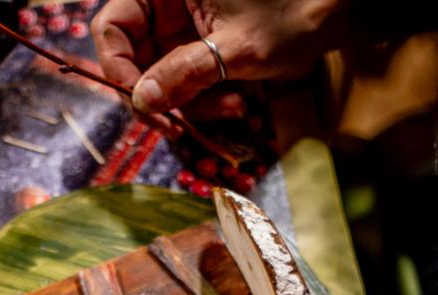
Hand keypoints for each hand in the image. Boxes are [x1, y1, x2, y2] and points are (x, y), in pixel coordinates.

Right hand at [91, 0, 349, 115]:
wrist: (337, 12)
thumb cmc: (293, 13)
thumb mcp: (236, 48)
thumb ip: (184, 73)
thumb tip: (141, 101)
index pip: (113, 26)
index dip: (119, 68)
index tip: (141, 103)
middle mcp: (167, 3)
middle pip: (135, 58)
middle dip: (162, 96)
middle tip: (178, 126)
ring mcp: (183, 27)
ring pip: (162, 78)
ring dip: (192, 104)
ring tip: (233, 108)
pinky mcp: (201, 48)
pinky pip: (186, 83)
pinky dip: (207, 100)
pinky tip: (237, 104)